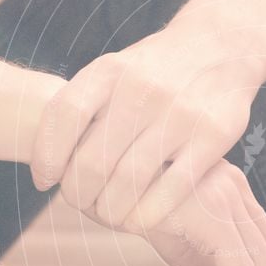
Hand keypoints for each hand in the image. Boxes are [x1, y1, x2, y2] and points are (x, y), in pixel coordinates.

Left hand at [29, 27, 262, 232]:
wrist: (220, 45)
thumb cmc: (156, 70)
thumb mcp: (116, 68)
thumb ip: (85, 106)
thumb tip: (49, 165)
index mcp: (110, 70)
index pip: (64, 116)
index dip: (47, 156)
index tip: (46, 181)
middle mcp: (141, 89)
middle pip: (93, 160)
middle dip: (79, 194)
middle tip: (82, 205)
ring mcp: (179, 112)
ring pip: (130, 180)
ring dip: (111, 210)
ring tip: (109, 216)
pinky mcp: (211, 135)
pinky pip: (172, 187)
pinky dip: (149, 213)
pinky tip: (140, 221)